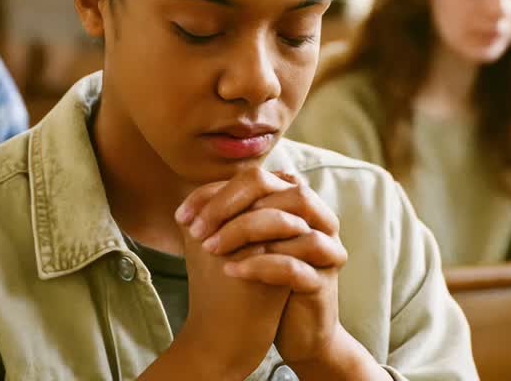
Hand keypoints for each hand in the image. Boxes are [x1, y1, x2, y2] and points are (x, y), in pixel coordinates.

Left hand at [179, 168, 350, 366]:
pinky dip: (260, 265)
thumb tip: (187, 209)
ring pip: (292, 224)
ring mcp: (326, 250)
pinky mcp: (323, 283)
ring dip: (246, 230)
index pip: (258, 179)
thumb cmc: (263, 282)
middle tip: (198, 231)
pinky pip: (294, 266)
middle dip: (233, 206)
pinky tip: (231, 271)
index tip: (183, 217)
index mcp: (298, 203)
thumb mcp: (242, 247)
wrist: (293, 331)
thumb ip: (226, 222)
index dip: (218, 193)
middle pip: (282, 192)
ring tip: (211, 248)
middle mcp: (320, 220)